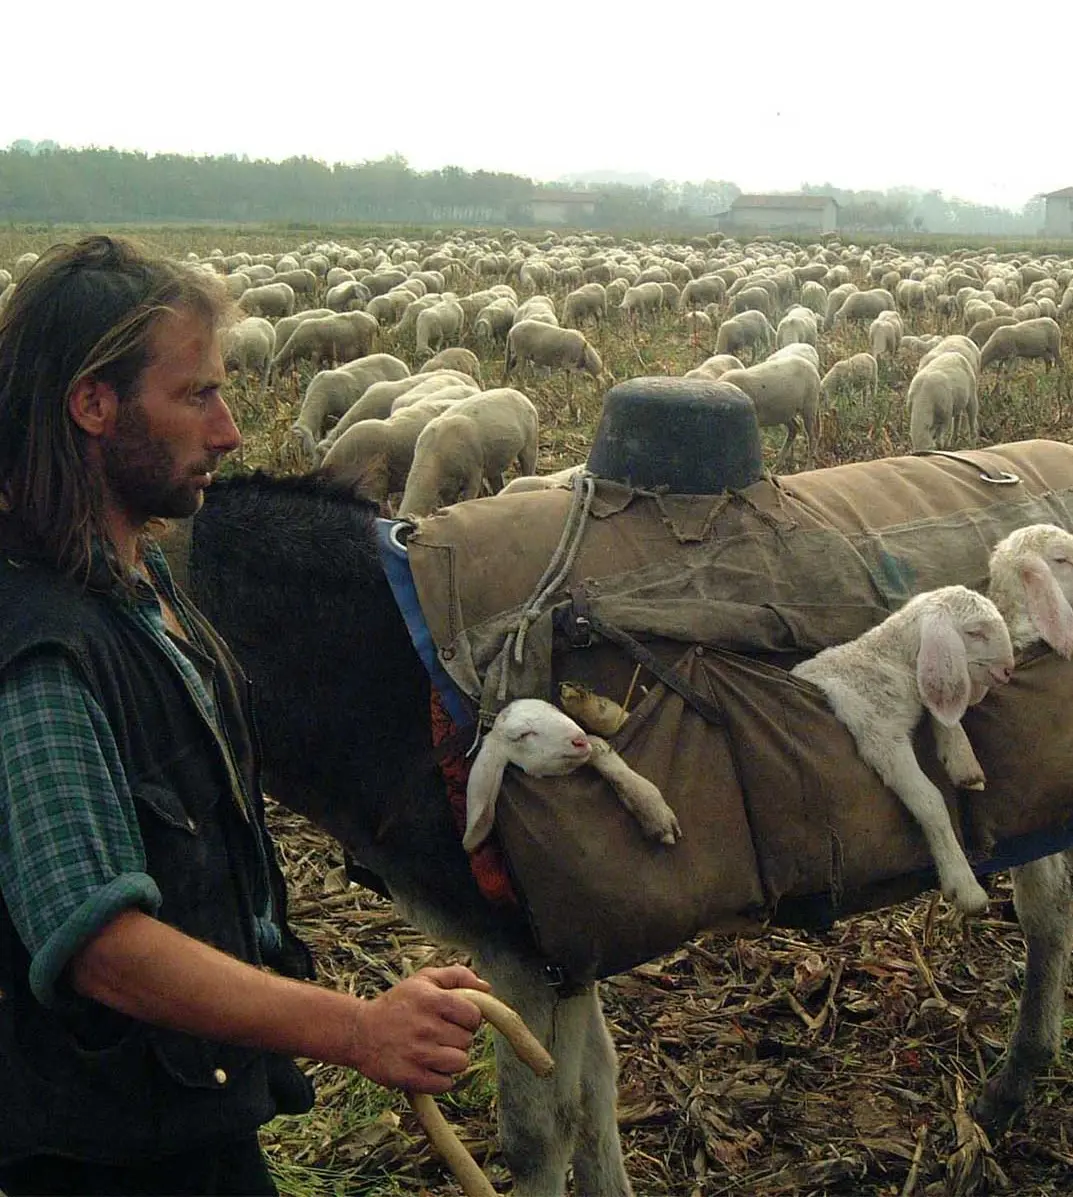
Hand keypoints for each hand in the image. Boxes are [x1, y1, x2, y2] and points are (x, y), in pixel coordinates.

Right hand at [350, 964, 490, 1092]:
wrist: (360, 1032)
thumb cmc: (398, 1004)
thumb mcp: (424, 980)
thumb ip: (457, 976)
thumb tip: (486, 988)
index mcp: (432, 1000)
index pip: (474, 1015)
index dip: (469, 1018)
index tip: (456, 1019)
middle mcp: (427, 1027)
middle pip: (467, 1041)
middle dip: (458, 1038)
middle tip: (439, 1034)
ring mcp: (418, 1054)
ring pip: (460, 1063)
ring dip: (451, 1060)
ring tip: (434, 1051)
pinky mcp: (410, 1077)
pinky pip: (445, 1084)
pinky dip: (440, 1079)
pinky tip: (427, 1067)